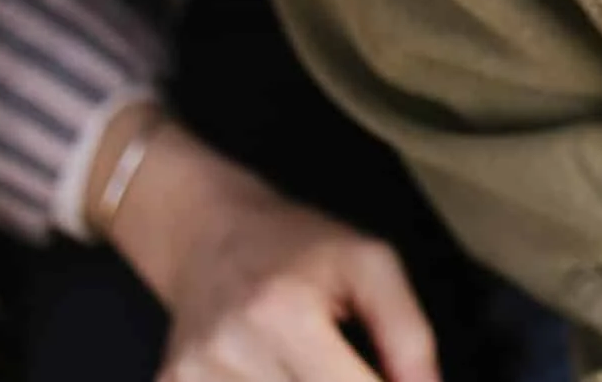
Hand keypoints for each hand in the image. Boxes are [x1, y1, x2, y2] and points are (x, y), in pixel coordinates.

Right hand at [104, 113, 440, 381]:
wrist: (207, 233)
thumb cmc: (298, 247)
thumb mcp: (370, 263)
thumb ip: (408, 333)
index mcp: (284, 315)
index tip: (396, 378)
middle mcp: (231, 350)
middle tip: (346, 360)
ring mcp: (194, 374)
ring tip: (309, 362)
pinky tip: (274, 370)